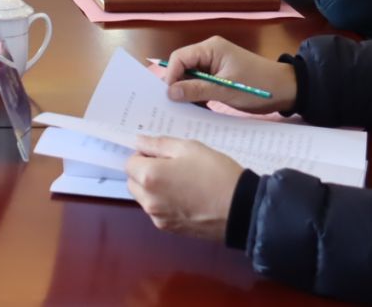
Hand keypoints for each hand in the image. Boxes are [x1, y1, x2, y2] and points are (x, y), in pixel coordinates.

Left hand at [125, 137, 244, 241]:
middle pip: (133, 182)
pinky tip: (186, 197)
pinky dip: (163, 203)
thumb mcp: (189, 148)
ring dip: (153, 188)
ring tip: (181, 181)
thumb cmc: (216, 174)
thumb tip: (139, 142)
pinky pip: (157, 211)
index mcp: (150, 177)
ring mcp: (158, 217)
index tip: (161, 154)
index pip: (130, 163)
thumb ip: (158, 144)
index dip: (143, 155)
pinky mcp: (170, 229)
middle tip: (170, 166)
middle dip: (145, 172)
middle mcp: (149, 200)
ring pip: (144, 198)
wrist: (242, 210)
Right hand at [157, 36, 296, 113]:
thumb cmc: (258, 85)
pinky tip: (201, 108)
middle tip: (178, 105)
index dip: (171, 76)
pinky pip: (202, 83)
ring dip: (190, 92)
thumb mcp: (226, 90)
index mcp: (210, 48)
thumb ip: (197, 90)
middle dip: (180, 85)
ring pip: (191, 76)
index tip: (171, 96)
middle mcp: (210, 52)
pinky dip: (200, 94)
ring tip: (190, 108)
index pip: (179, 58)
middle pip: (183, 67)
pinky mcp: (220, 75)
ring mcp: (215, 64)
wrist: (286, 89)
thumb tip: (170, 93)